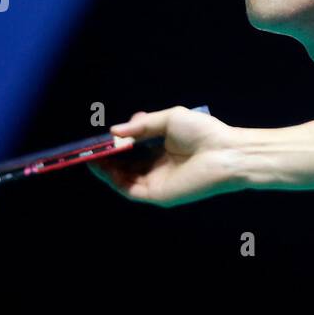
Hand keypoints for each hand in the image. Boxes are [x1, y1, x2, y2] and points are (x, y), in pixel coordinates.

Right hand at [89, 105, 237, 205]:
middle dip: (105, 158)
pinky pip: (129, 189)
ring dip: (104, 169)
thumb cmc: (204, 132)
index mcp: (163, 150)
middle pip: (124, 167)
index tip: (100, 138)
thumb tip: (115, 131)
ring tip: (89, 156)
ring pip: (122, 179)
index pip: (133, 151)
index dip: (116, 145)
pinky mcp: (157, 194)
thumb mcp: (169, 119)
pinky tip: (101, 165)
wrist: (225, 152)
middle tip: (88, 148)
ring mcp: (157, 183)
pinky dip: (113, 180)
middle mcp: (158, 168)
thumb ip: (142, 125)